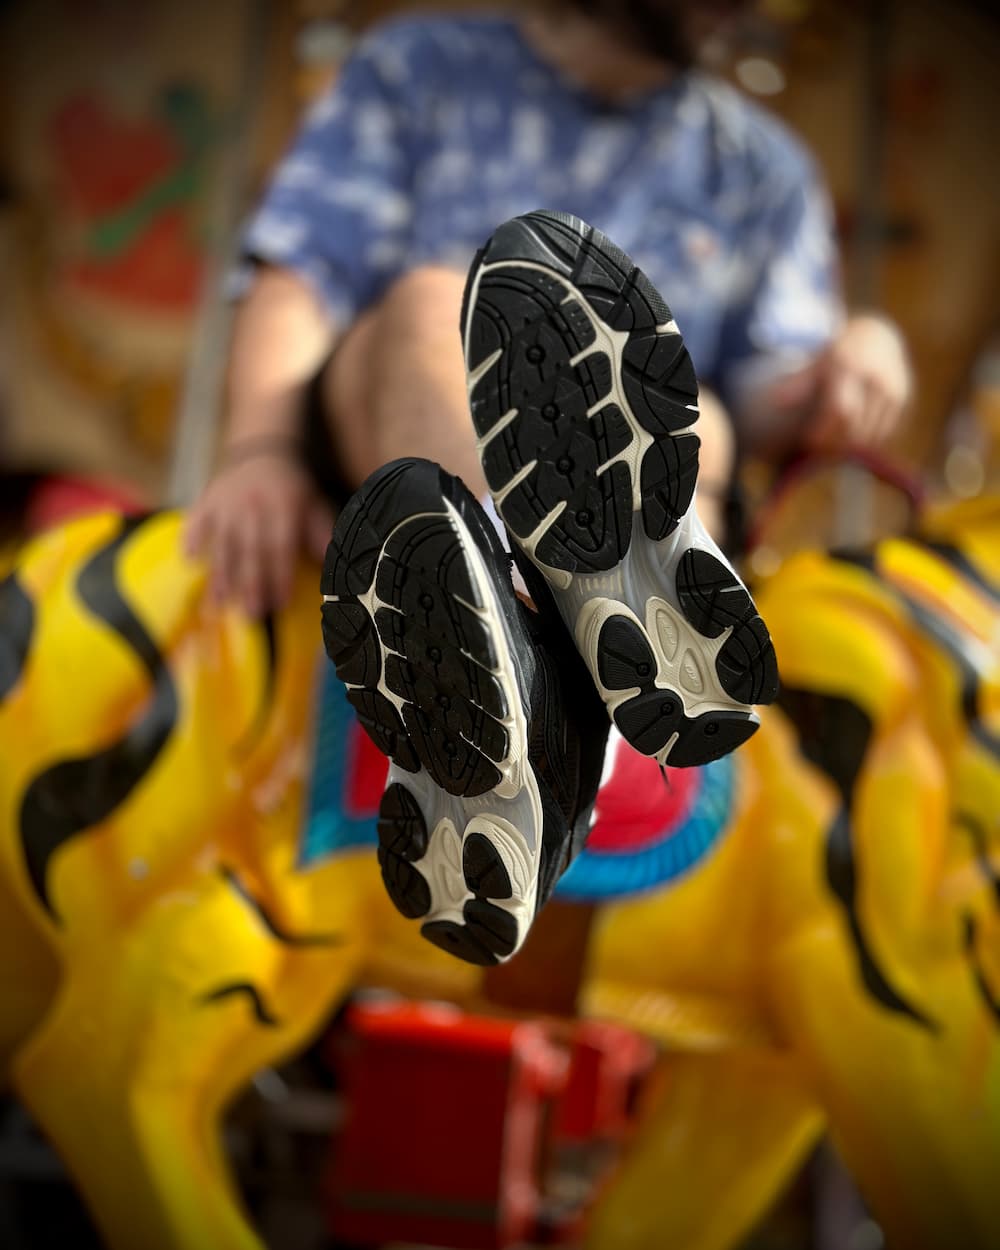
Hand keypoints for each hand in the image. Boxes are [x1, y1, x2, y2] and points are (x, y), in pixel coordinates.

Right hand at [184, 448, 333, 616]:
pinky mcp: (207, 499)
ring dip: (221, 574)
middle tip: (251, 614)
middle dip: (251, 583)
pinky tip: (188, 561)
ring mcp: (227, 502)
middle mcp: (254, 505)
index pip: (282, 546)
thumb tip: (335, 567)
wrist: (263, 450)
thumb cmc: (294, 488)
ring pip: (223, 542)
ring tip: (219, 604)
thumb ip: (322, 535)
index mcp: (285, 507)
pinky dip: (191, 539)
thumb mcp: (315, 505)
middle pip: (251, 550)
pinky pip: (196, 520)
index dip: (281, 575)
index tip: (281, 602)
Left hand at [801, 315, 912, 452]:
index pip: (839, 409)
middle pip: (856, 426)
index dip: (824, 430)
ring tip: (835, 450)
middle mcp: (874, 378)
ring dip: (853, 447)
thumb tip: (773, 401)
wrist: (877, 336)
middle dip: (837, 443)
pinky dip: (869, 440)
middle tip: (821, 453)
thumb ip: (798, 382)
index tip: (809, 443)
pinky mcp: (903, 398)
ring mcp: (892, 388)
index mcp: (849, 367)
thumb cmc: (839, 354)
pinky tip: (854, 440)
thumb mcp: (818, 363)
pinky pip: (885, 430)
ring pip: (873, 432)